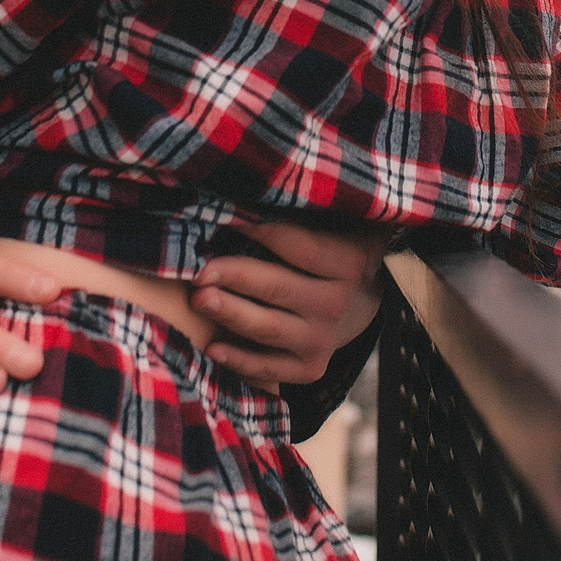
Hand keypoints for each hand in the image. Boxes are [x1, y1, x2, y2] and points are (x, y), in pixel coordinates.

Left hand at [191, 222, 387, 385]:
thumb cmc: (334, 250)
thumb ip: (309, 209)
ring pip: (269, 328)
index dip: (262, 232)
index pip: (301, 247)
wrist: (361, 302)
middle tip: (201, 270)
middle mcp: (337, 303)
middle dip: (236, 277)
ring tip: (199, 299)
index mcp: (349, 262)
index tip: (226, 219)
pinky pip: (270, 368)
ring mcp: (323, 339)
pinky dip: (240, 361)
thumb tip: (253, 192)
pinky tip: (213, 347)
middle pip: (278, 288)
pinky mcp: (310, 368)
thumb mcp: (340, 223)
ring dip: (231, 314)